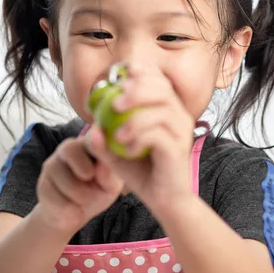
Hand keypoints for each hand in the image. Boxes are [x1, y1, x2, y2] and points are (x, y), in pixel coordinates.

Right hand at [36, 138, 123, 233]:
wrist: (72, 214)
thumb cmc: (96, 192)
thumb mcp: (110, 186)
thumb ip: (109, 175)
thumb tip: (103, 166)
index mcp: (88, 144)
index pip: (91, 136)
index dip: (95, 142)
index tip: (100, 152)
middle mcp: (68, 149)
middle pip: (70, 148)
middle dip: (83, 168)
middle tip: (90, 179)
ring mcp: (52, 165)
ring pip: (66, 180)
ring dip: (81, 196)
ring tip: (85, 199)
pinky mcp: (43, 184)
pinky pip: (56, 197)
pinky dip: (69, 208)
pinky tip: (71, 206)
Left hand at [85, 64, 195, 212]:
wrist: (164, 200)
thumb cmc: (141, 171)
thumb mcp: (115, 154)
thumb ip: (102, 141)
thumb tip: (91, 127)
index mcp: (166, 109)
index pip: (158, 79)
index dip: (141, 72)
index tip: (120, 74)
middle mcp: (178, 115)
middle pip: (162, 89)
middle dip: (136, 90)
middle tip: (114, 104)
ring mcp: (182, 131)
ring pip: (161, 110)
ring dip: (135, 119)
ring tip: (118, 135)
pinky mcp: (179, 149)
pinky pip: (159, 135)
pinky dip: (140, 139)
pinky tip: (128, 151)